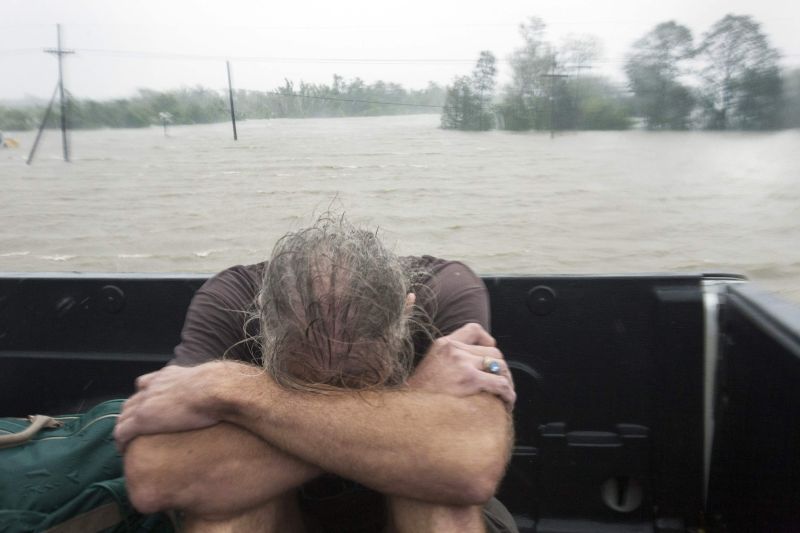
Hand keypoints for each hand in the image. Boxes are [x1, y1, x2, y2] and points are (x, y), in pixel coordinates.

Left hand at [114, 361, 258, 451]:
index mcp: (172, 375)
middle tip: (135, 429)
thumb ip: (216, 384)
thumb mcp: (220, 380)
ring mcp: (147, 401)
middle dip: (132, 413)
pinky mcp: (142, 419)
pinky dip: (122, 441)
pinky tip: (125, 450)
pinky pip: (122, 432)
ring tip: (128, 442)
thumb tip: (233, 390)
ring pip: (124, 415)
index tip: (151, 409)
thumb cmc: (227, 387)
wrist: (220, 390)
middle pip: (133, 399)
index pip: (149, 383)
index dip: (148, 397)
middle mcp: (155, 385)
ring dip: (125, 427)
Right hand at [408, 323, 515, 409]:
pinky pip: (500, 383)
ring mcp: (461, 363)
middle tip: (501, 384)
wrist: (408, 413)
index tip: (489, 357)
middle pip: (493, 350)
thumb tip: (474, 366)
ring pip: (500, 365)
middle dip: (501, 368)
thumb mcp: (430, 368)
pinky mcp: (469, 379)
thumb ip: (450, 361)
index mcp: (443, 344)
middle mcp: (453, 349)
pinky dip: (508, 394)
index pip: (474, 329)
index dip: (488, 340)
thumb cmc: (420, 398)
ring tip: (505, 396)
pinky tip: (506, 404)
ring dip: (507, 382)